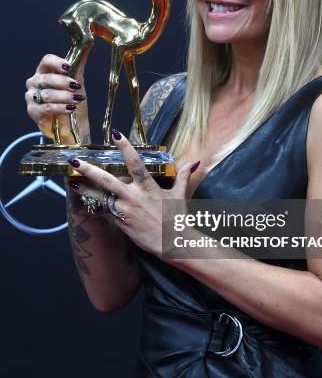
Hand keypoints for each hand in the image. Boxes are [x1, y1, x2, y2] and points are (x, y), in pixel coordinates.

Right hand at [25, 53, 89, 142]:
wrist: (74, 125)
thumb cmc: (73, 101)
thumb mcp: (79, 81)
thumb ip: (79, 63)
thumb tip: (88, 43)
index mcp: (45, 71)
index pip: (46, 61)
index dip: (56, 63)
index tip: (68, 67)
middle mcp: (35, 82)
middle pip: (46, 78)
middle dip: (63, 82)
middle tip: (76, 86)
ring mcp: (32, 97)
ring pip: (47, 94)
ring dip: (64, 97)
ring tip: (77, 100)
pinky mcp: (33, 111)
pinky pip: (46, 108)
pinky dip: (59, 108)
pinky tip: (70, 109)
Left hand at [67, 130, 199, 256]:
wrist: (173, 243)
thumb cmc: (177, 218)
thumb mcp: (180, 195)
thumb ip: (183, 176)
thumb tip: (194, 163)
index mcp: (148, 187)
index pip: (135, 162)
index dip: (125, 147)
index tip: (116, 134)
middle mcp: (134, 197)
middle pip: (106, 181)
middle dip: (89, 170)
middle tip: (74, 161)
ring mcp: (125, 211)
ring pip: (101, 198)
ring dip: (85, 190)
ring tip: (71, 183)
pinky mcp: (121, 223)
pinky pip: (108, 211)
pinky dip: (99, 205)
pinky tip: (87, 199)